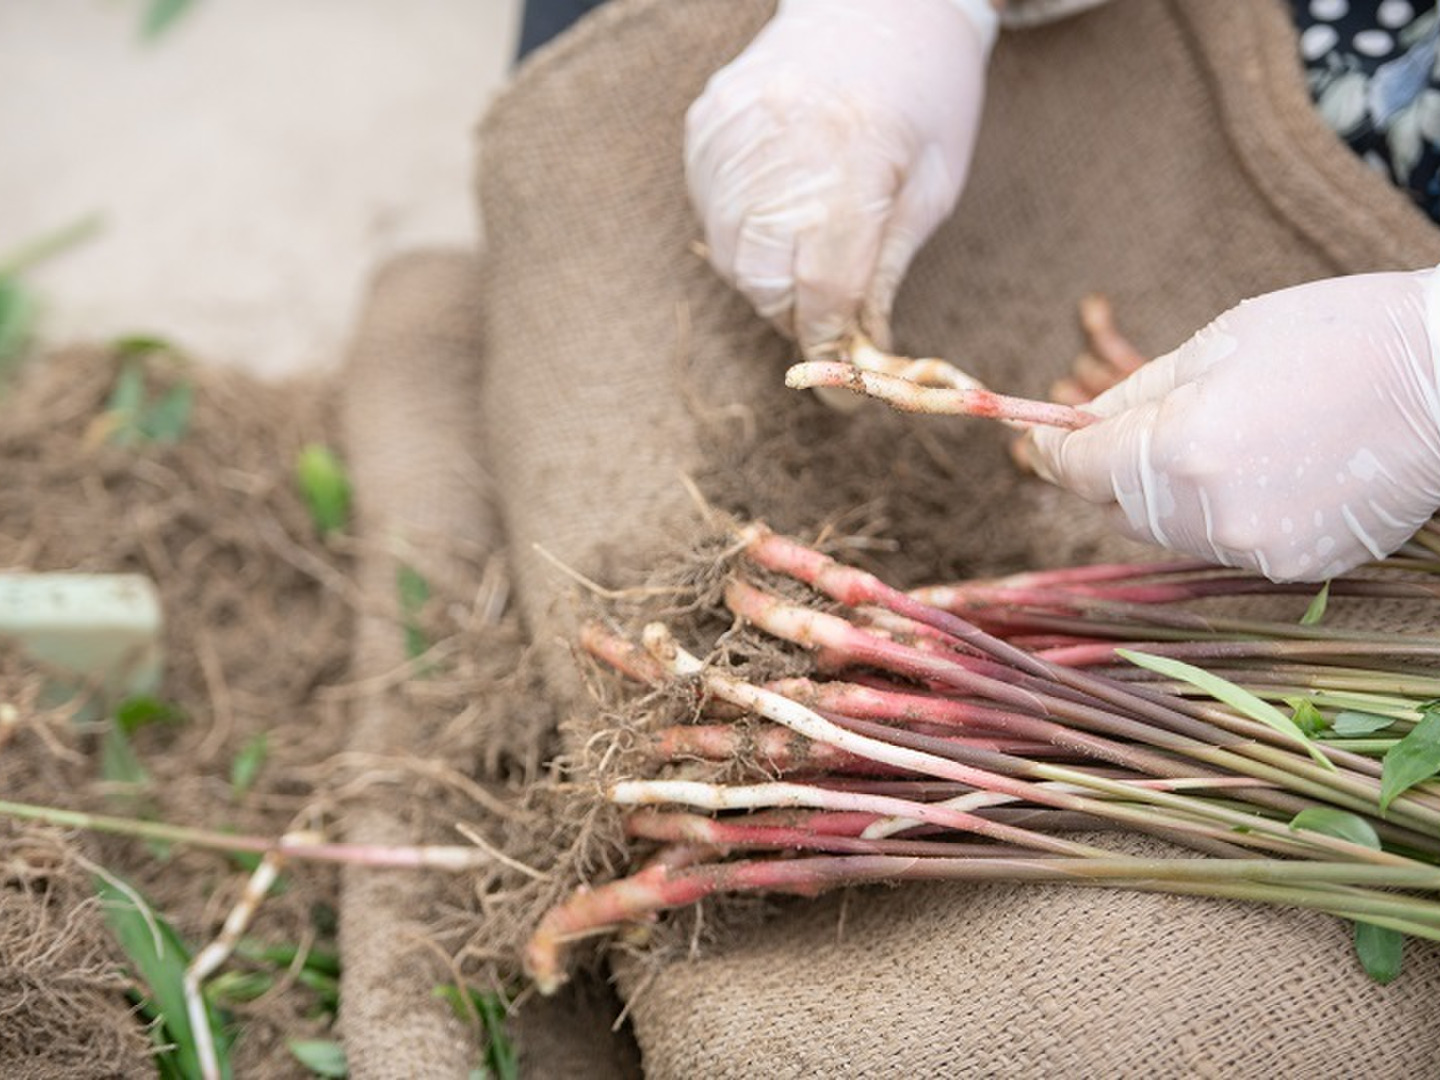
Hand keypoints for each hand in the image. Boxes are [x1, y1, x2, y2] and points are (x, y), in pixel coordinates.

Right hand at [684, 0, 995, 354]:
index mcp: (855, 158)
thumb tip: (859, 354)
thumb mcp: (934, 188)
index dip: (834, 348)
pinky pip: (709, 211)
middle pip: (765, 282)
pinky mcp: (705, 124)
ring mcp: (732, 132)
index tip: (843, 394)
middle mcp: (781, 143)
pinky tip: (778, 211)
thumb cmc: (925, 97)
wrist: (878, 1)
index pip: (826, 289)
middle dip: (797, 316)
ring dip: (766, 279)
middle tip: (829, 313)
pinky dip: (739, 233)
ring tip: (807, 252)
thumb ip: (886, 272)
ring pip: (730, 256)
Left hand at [1027, 270, 1439, 581]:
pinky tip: (1266, 468)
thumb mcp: (1215, 344)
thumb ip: (1133, 395)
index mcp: (1178, 450)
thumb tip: (1078, 425)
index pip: (1079, 470)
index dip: (1053, 451)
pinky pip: (1228, 544)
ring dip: (1167, 495)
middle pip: (1119, 509)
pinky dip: (1224, 513)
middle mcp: (1209, 515)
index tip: (1043, 436)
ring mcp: (1256, 549)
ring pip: (1171, 532)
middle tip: (1126, 430)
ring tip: (1218, 439)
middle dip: (1112, 471)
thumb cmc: (1335, 337)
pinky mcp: (1296, 566)